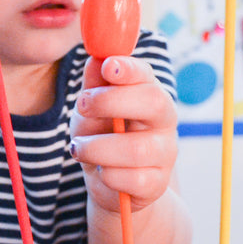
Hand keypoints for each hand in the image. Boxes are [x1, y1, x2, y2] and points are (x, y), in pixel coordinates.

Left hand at [69, 55, 178, 213]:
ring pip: (136, 148)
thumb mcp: (89, 110)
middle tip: (82, 106)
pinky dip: (107, 175)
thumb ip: (93, 86)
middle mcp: (164, 120)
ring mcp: (165, 153)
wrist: (109, 182)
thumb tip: (96, 59)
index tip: (108, 66)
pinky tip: (100, 172)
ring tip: (78, 148)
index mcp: (149, 94)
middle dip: (112, 101)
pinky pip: (132, 179)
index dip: (130, 69)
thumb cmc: (101, 137)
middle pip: (154, 102)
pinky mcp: (157, 184)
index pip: (147, 75)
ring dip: (97, 147)